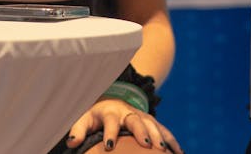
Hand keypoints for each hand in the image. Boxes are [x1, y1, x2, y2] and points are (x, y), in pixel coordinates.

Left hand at [65, 99, 180, 151]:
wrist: (111, 101)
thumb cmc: (96, 116)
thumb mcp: (84, 119)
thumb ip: (77, 130)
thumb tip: (71, 142)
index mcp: (110, 112)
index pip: (110, 122)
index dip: (110, 133)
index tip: (110, 146)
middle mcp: (128, 112)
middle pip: (136, 120)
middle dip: (142, 132)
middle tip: (148, 144)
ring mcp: (142, 116)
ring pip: (153, 123)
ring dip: (160, 135)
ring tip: (164, 149)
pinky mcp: (151, 121)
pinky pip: (164, 130)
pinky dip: (172, 140)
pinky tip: (179, 153)